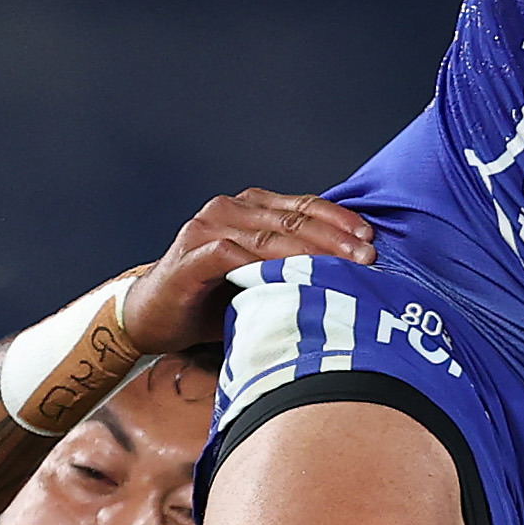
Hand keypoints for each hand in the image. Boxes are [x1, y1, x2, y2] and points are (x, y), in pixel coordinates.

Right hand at [120, 190, 378, 351]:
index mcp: (250, 207)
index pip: (304, 207)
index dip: (339, 220)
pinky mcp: (193, 253)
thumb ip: (292, 268)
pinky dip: (267, 267)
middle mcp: (229, 208)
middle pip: (293, 219)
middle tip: (368, 257)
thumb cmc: (211, 300)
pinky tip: (295, 280)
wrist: (151, 317)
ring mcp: (208, 227)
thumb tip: (352, 280)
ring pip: (270, 236)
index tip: (372, 239)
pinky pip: (236, 256)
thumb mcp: (259, 279)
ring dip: (310, 253)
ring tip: (342, 269)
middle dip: (334, 239)